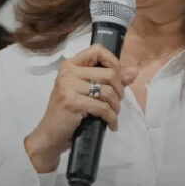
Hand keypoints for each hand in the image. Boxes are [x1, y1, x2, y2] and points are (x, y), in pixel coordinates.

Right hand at [24, 44, 137, 172]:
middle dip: (120, 91)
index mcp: (70, 65)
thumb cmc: (68, 113)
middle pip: (109, 73)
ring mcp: (69, 86)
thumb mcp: (88, 92)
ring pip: (108, 91)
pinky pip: (102, 107)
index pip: (98, 50)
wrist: (50, 135)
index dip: (114, 62)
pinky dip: (111, 118)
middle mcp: (68, 72)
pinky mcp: (72, 102)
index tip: (118, 78)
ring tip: (113, 114)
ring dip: (116, 106)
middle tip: (116, 103)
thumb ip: (110, 80)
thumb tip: (134, 72)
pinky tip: (111, 124)